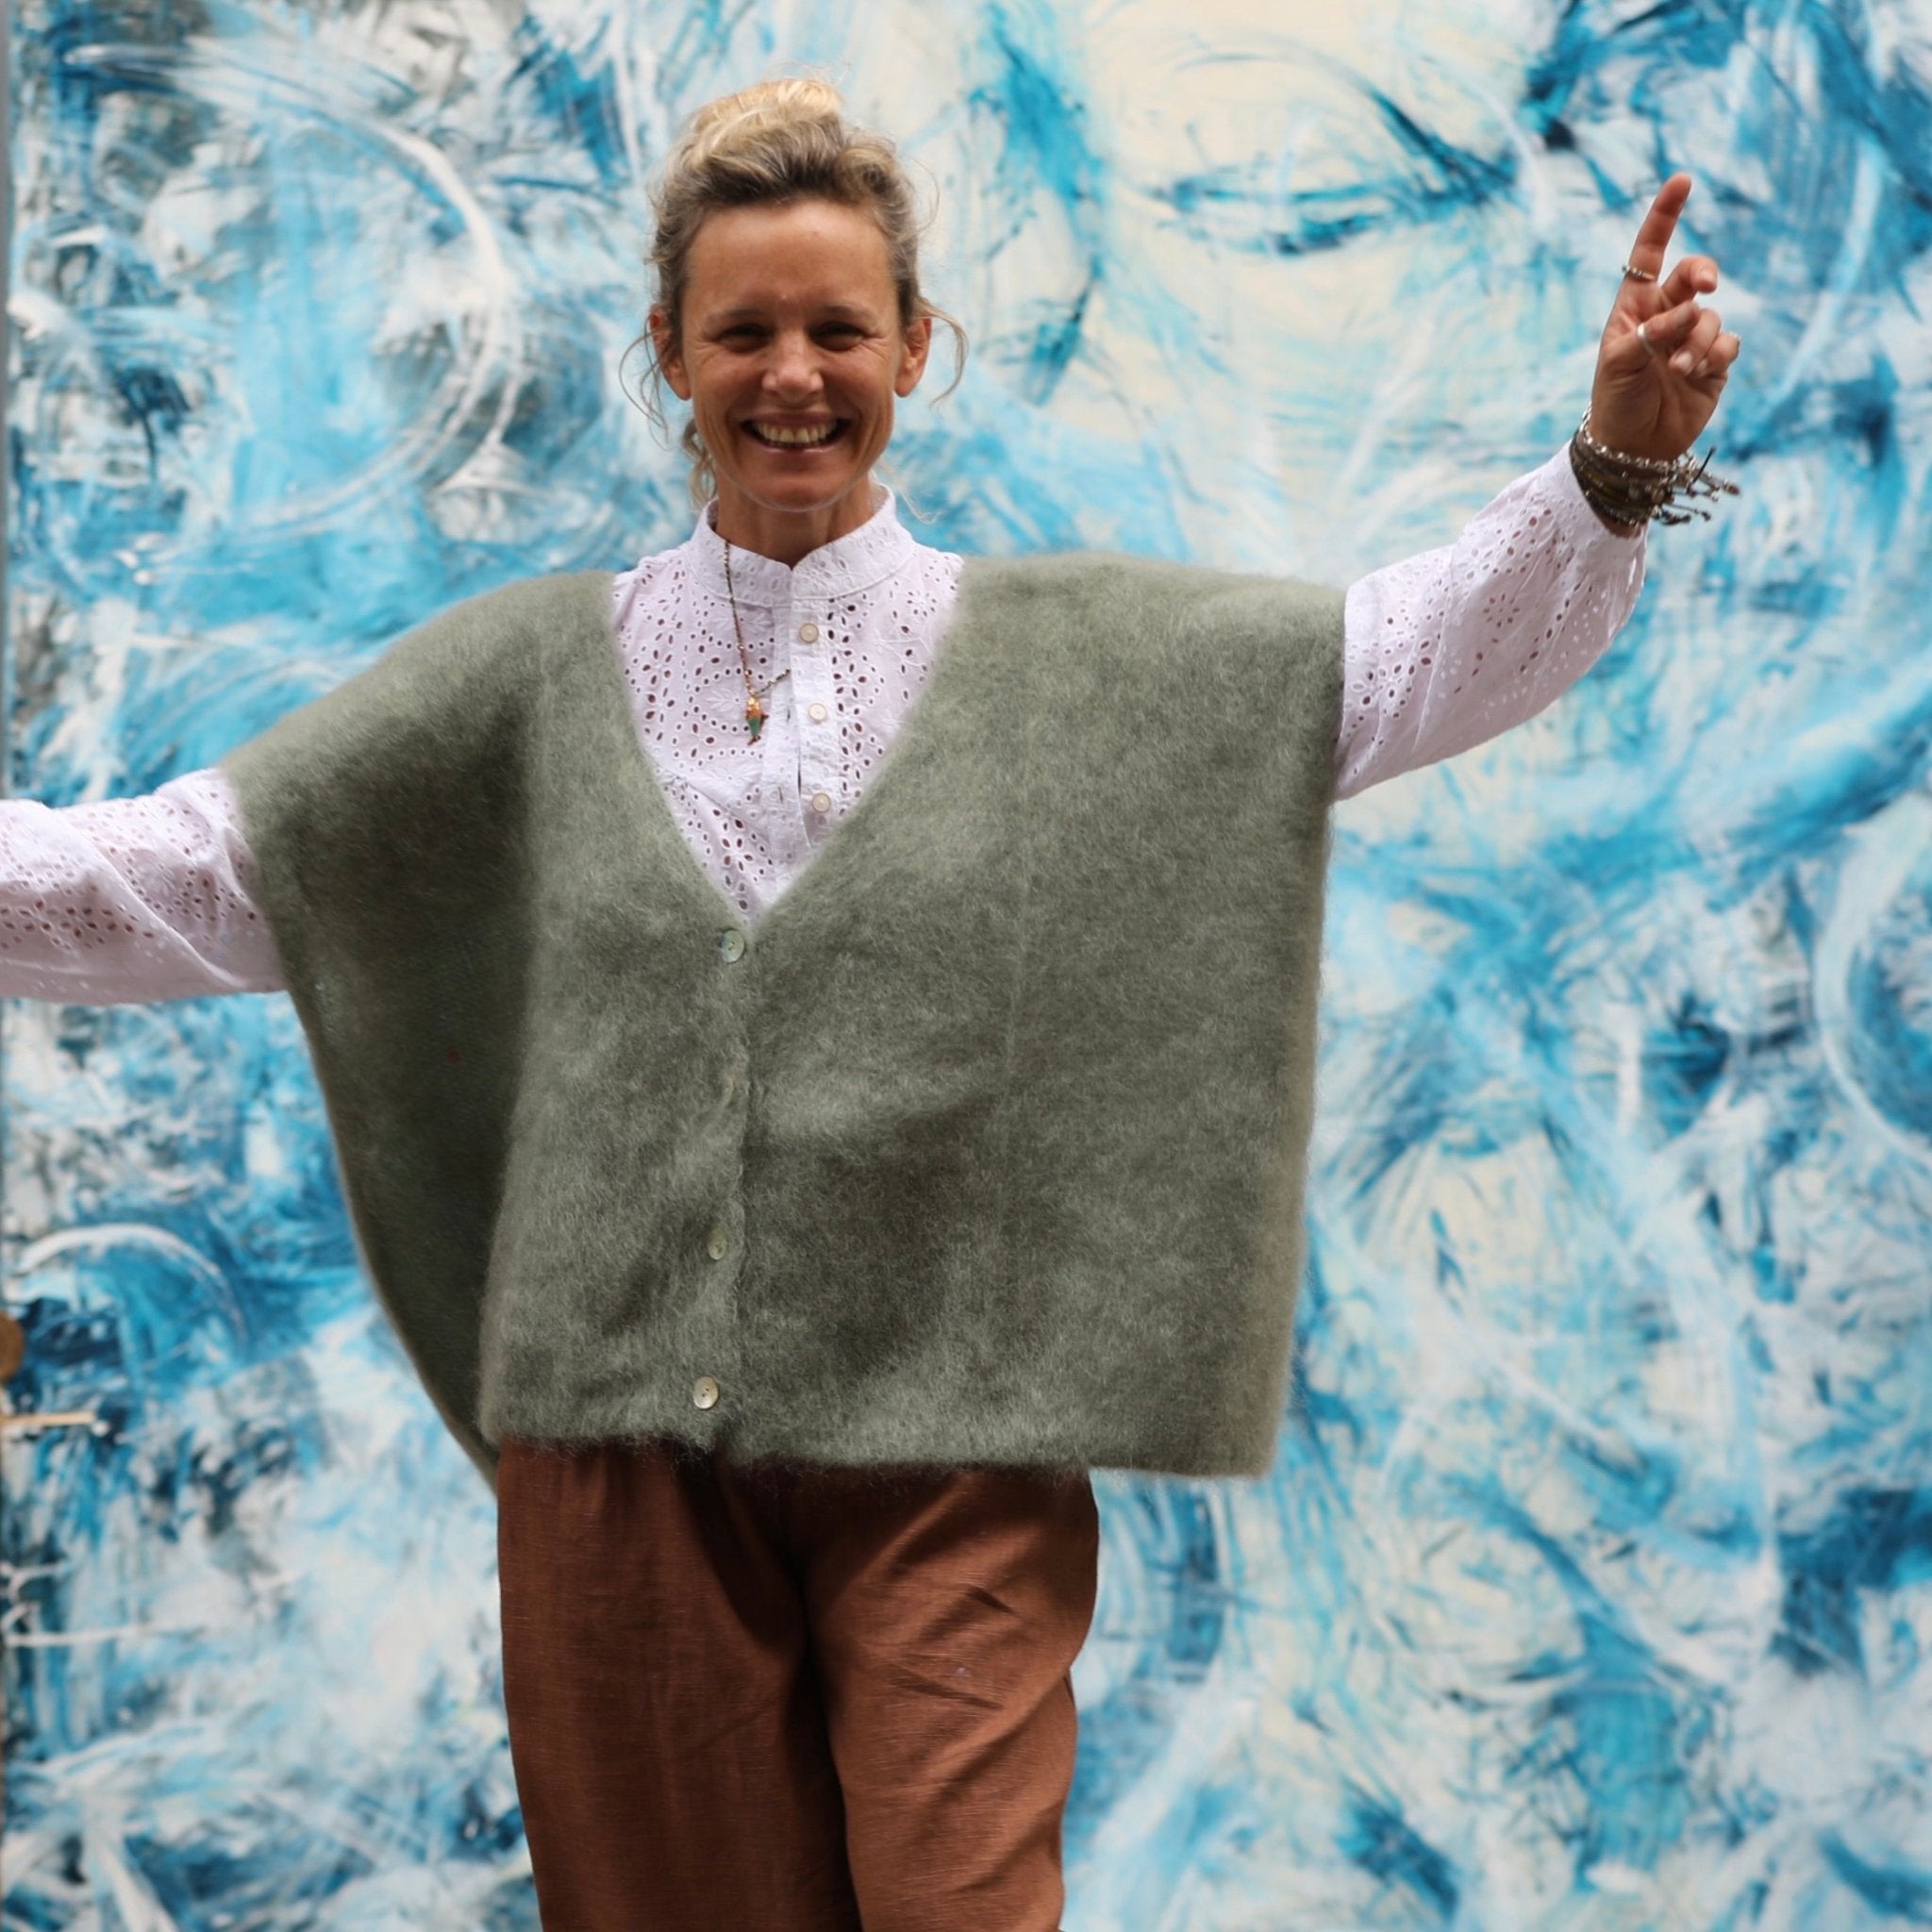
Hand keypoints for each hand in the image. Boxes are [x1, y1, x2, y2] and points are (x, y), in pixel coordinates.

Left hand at [1588, 174, 1739, 461]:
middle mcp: (1666, 315)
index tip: (1682, 180)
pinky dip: (1713, 358)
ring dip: (1697, 341)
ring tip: (1678, 369)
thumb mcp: (1618, 363)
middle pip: (1694, 275)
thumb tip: (1690, 310)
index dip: (1665, 216)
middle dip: (1703, 274)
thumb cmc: (1615, 400)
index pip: (1650, 253)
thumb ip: (1650, 333)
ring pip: (1711, 317)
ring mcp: (1692, 338)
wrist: (1632, 446)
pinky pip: (1727, 345)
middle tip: (1705, 286)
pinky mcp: (1714, 362)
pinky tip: (1695, 376)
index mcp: (1635, 307)